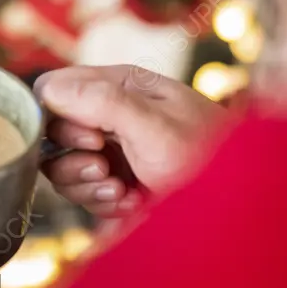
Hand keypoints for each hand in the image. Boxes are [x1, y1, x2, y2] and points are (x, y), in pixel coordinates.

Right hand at [34, 65, 229, 218]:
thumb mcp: (154, 127)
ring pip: (61, 166)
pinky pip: (81, 191)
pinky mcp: (113, 180)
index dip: (56, 116)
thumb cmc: (207, 158)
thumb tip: (49, 90)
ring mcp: (111, 148)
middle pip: (51, 132)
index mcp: (118, 84)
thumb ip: (102, 103)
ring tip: (120, 190)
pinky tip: (131, 202)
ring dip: (84, 185)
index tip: (89, 139)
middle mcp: (109, 112)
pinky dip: (100, 202)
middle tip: (105, 168)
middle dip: (73, 157)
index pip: (53, 87)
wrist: (236, 203)